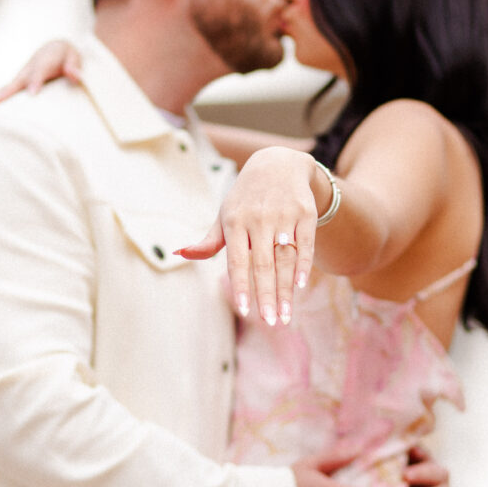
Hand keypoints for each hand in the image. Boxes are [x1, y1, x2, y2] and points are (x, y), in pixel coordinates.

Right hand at [0, 40, 82, 110]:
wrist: (53, 49)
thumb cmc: (66, 56)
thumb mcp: (74, 57)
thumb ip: (74, 66)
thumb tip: (74, 75)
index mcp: (43, 62)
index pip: (39, 72)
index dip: (35, 82)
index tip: (32, 94)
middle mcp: (28, 71)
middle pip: (15, 83)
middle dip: (4, 93)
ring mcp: (20, 79)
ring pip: (6, 90)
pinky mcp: (18, 86)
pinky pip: (6, 94)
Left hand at [176, 148, 326, 325]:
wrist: (278, 164)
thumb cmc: (246, 199)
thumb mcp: (225, 215)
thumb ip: (208, 241)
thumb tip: (181, 253)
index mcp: (235, 221)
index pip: (237, 260)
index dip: (240, 286)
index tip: (245, 311)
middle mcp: (259, 218)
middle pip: (263, 264)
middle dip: (267, 295)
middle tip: (270, 322)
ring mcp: (283, 215)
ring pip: (285, 258)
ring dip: (286, 289)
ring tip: (284, 315)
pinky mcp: (305, 212)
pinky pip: (306, 243)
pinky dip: (304, 265)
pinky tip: (301, 286)